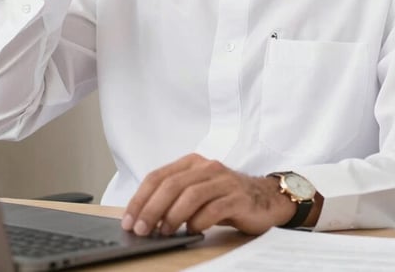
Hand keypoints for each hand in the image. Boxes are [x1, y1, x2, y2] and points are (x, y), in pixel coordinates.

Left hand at [121, 153, 296, 236]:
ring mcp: (223, 181)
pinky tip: (192, 231)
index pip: (158, 176)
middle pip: (171, 185)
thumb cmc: (225, 197)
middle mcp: (207, 167)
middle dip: (152, 209)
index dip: (140, 198)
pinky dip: (198, 221)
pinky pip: (213, 209)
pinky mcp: (238, 197)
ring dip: (173, 216)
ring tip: (164, 232)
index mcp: (192, 163)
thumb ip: (174, 197)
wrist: (265, 198)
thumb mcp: (197, 191)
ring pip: (191, 195)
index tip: (129, 219)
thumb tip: (143, 218)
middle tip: (142, 229)